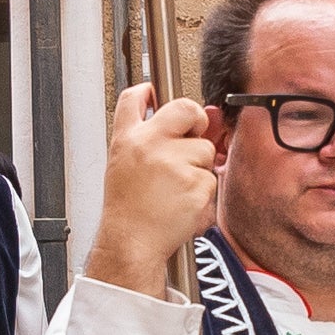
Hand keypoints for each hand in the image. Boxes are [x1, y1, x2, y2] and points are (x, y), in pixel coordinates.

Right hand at [88, 86, 223, 293]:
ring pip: (205, 150)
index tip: (152, 91)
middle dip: (197, 120)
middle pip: (186, 108)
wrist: (131, 243)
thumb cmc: (128, 209)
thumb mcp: (123, 166)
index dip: (147, 91)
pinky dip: (202, 193)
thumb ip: (150, 139)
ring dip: (198, 167)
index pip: (133, 99)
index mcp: (127, 139)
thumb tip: (183, 115)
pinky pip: (211, 178)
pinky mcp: (195, 182)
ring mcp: (174, 162)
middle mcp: (149, 144)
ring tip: (174, 188)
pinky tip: (181, 203)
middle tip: (190, 139)